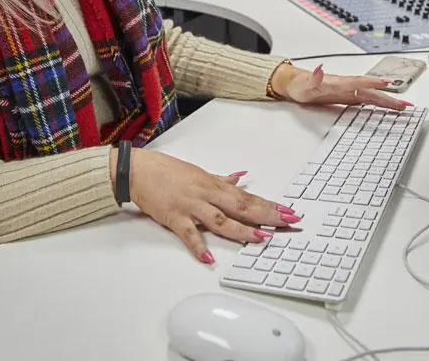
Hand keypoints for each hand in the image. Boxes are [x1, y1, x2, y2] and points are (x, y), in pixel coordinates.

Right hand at [110, 147, 299, 263]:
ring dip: (242, 230)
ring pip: (221, 219)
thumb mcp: (199, 172)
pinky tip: (208, 259)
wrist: (139, 171)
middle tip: (288, 223)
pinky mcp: (174, 218)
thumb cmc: (167, 171)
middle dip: (267, 215)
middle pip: (241, 206)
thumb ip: (221, 179)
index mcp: (214, 185)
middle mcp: (206, 194)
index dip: (270, 205)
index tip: (289, 212)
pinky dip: (198, 247)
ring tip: (261, 238)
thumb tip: (241, 178)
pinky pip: (188, 234)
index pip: (248, 196)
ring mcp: (191, 206)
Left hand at [270, 63, 409, 109]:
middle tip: (404, 104)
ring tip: (404, 107)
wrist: (298, 85)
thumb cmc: (301, 85)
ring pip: (373, 96)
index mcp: (338, 82)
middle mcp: (347, 86)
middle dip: (387, 97)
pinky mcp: (350, 97)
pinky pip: (369, 101)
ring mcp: (350, 92)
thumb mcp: (305, 85)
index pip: (358, 82)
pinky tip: (391, 108)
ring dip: (388, 101)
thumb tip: (319, 69)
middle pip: (371, 92)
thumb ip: (314, 78)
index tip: (386, 83)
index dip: (371, 83)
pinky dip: (381, 104)